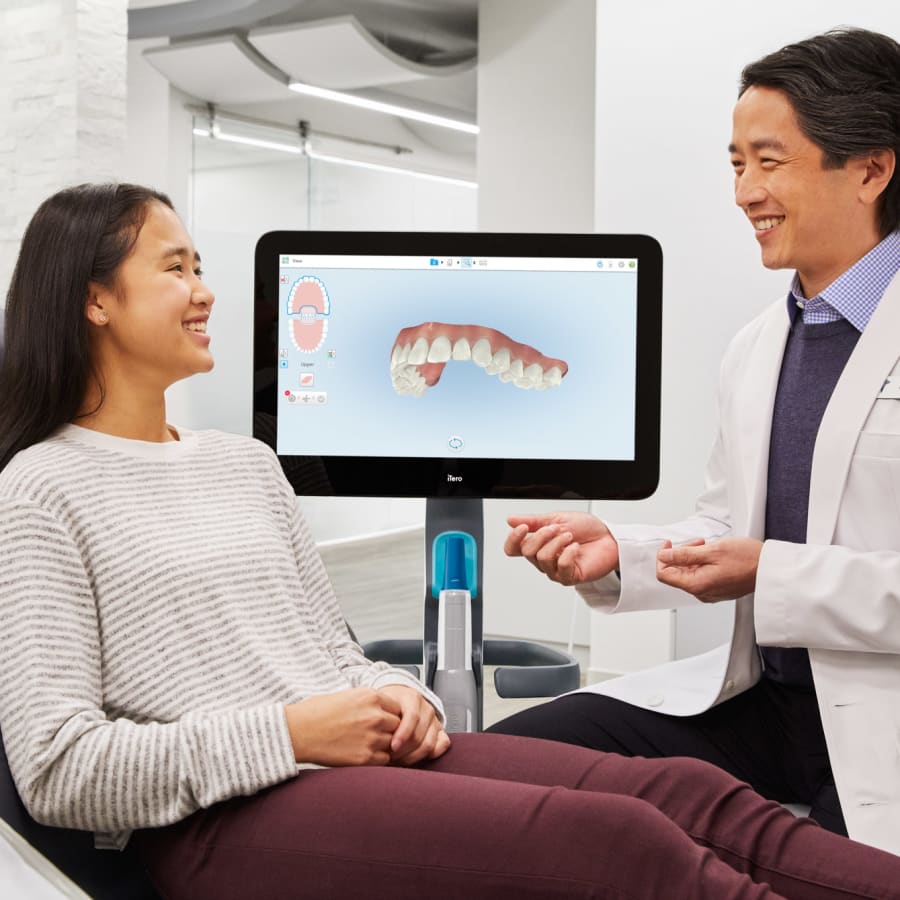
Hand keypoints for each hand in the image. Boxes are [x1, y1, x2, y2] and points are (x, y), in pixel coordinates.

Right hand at [285, 687, 401, 765]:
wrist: (297, 731)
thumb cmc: (317, 712)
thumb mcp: (347, 696)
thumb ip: (369, 703)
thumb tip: (384, 711)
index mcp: (371, 696)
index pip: (398, 707)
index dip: (391, 715)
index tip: (383, 720)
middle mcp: (375, 716)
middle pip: (399, 725)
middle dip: (391, 730)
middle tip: (377, 734)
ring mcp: (371, 737)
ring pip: (393, 743)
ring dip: (385, 745)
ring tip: (368, 744)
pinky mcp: (364, 757)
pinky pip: (384, 760)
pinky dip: (377, 759)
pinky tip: (363, 754)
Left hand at [378, 684, 450, 765]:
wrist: (399, 699)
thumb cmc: (387, 706)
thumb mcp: (381, 704)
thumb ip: (379, 716)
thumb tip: (372, 738)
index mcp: (411, 698)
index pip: (412, 717)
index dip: (402, 734)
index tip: (391, 747)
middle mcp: (426, 708)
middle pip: (418, 735)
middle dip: (403, 751)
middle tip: (389, 758)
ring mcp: (434, 720)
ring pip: (429, 744)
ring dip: (412, 757)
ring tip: (397, 760)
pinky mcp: (441, 730)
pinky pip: (442, 745)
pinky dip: (430, 755)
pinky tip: (415, 759)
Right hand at [504, 512, 618, 585]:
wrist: (610, 537)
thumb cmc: (587, 529)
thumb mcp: (557, 518)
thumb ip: (534, 521)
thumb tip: (511, 520)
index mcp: (539, 544)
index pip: (513, 549)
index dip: (513, 539)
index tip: (523, 527)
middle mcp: (544, 559)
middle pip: (528, 552)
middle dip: (542, 535)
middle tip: (557, 528)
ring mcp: (556, 570)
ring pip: (542, 559)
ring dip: (557, 543)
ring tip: (569, 536)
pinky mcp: (570, 577)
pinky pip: (561, 567)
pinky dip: (569, 553)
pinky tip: (575, 547)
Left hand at [655, 537, 762, 601]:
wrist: (770, 569)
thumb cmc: (747, 559)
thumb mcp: (711, 550)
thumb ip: (684, 554)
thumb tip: (664, 556)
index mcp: (696, 585)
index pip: (664, 574)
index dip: (663, 557)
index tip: (669, 544)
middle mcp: (702, 593)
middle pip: (677, 573)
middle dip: (682, 554)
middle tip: (698, 543)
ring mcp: (710, 593)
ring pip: (689, 573)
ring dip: (693, 557)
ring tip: (708, 547)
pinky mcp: (718, 589)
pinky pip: (702, 576)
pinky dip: (703, 563)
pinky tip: (715, 555)